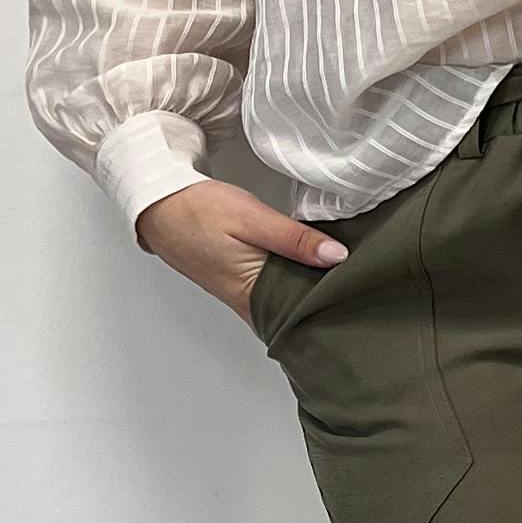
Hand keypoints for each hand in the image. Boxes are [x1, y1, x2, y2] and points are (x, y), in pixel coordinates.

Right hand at [137, 177, 345, 321]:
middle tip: (363, 292)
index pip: (303, 318)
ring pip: (287, 303)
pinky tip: (312, 271)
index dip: (332, 311)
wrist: (158, 204)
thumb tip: (337, 257)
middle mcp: (248, 305)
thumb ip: (295, 239)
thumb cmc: (199, 211)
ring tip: (347, 281)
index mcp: (252, 296)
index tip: (362, 301)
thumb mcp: (252, 218)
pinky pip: (274, 292)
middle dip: (327, 306)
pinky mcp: (238, 283)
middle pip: (298, 315)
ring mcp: (242, 296)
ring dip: (310, 293)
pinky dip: (293, 283)